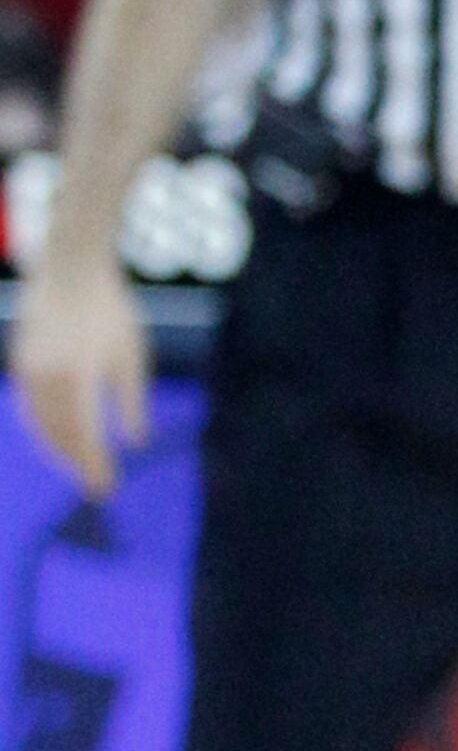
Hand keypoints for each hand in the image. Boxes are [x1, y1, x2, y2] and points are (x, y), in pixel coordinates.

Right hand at [8, 255, 147, 499]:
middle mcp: (46, 380)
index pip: (85, 435)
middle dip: (76, 463)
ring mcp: (27, 374)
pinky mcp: (19, 366)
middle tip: (95, 484)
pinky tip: (56, 439)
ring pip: (40, 426)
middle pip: (59, 436)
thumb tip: (137, 441)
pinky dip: (42, 430)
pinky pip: (28, 410)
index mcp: (78, 377)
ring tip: (79, 467)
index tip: (105, 488)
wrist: (70, 270)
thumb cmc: (110, 310)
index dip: (93, 465)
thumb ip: (132, 400)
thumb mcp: (130, 353)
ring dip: (58, 451)